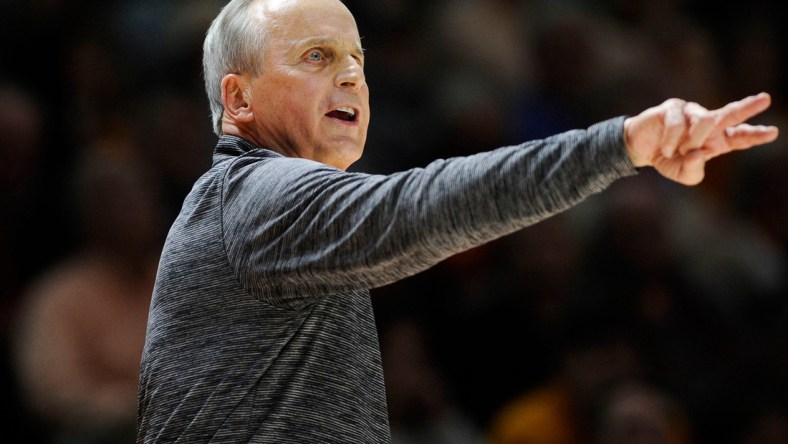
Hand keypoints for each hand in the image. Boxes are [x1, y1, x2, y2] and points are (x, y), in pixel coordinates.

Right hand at [624, 93, 778, 184]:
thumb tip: (702, 152)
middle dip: (748, 107)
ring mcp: (691, 112)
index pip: (740, 137)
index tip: (773, 133)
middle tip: (766, 99)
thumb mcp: (682, 174)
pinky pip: (677, 123)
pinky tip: (663, 148)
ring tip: (679, 151)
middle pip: (731, 113)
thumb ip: (695, 169)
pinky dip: (670, 140)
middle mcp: (708, 123)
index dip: (756, 135)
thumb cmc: (666, 160)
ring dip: (692, 140)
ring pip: (704, 121)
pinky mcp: (673, 107)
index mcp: (716, 140)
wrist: (639, 150)